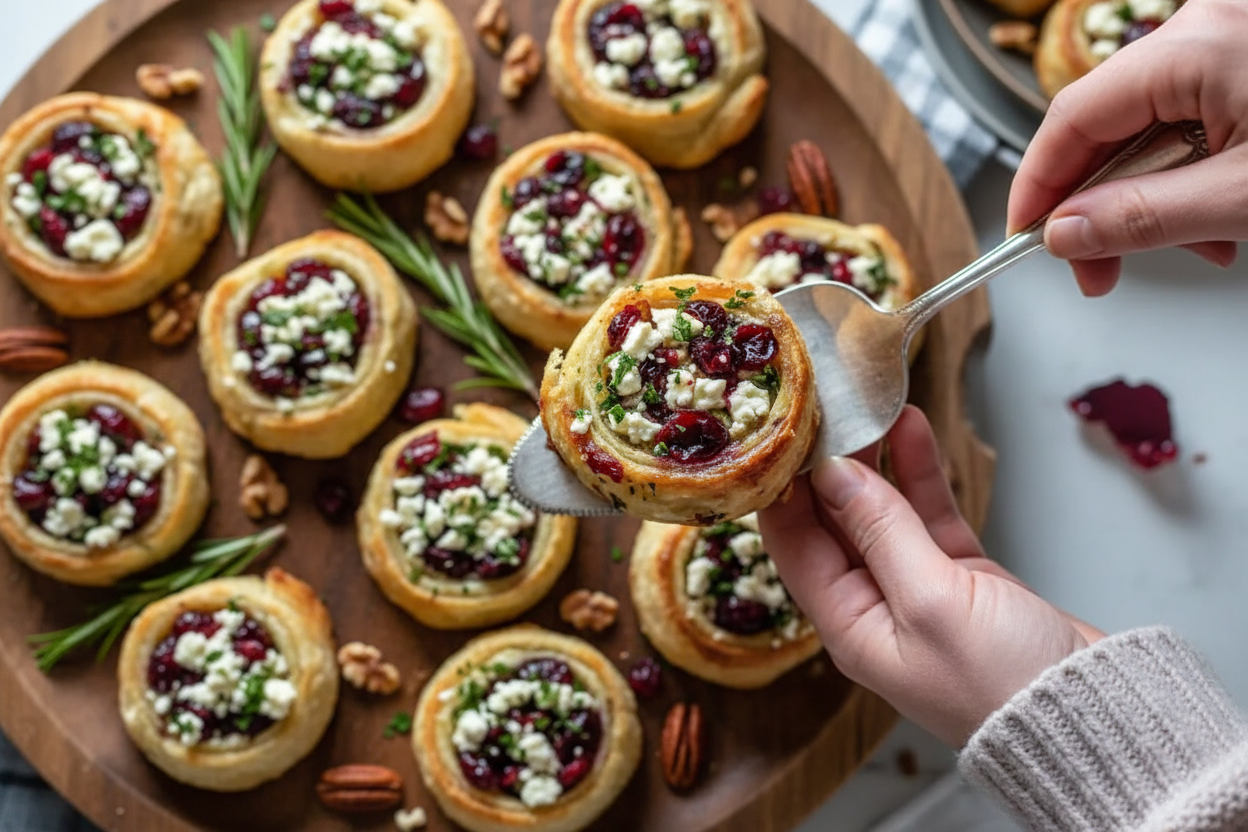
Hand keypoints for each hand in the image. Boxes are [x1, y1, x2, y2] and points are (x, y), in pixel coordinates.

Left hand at [759, 406, 1102, 746]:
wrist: (1094, 714)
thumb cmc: (1006, 683)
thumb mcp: (932, 601)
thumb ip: (880, 532)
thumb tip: (831, 475)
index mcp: (848, 624)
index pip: (792, 543)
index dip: (783, 486)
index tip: (785, 431)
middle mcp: (872, 605)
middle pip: (833, 520)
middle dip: (827, 463)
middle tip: (829, 405)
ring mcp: (916, 588)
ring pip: (881, 509)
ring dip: (874, 459)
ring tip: (869, 405)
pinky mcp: (958, 575)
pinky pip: (925, 514)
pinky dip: (917, 474)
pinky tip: (911, 430)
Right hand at [1008, 0, 1247, 295]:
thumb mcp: (1243, 198)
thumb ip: (1144, 217)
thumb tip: (1065, 233)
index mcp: (1198, 44)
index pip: (1073, 118)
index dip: (1038, 187)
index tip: (1026, 240)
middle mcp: (1208, 27)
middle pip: (1108, 124)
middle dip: (1105, 204)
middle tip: (1101, 267)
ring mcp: (1230, 40)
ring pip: (1152, 128)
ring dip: (1157, 196)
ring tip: (1200, 244)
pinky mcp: (1245, 63)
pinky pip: (1193, 117)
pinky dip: (1194, 171)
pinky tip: (1218, 212)